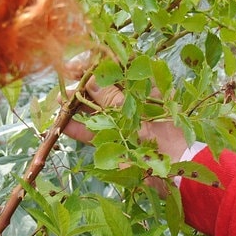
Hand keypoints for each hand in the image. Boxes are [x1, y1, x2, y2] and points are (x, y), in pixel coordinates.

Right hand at [64, 59, 188, 161]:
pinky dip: (79, 129)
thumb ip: (112, 99)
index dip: (101, 61)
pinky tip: (62, 124)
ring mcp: (124, 121)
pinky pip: (95, 131)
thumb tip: (90, 79)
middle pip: (105, 86)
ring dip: (77, 105)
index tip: (82, 61)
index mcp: (147, 87)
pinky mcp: (116, 141)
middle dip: (84, 82)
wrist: (176, 174)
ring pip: (97, 109)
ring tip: (59, 101)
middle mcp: (134, 101)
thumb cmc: (165, 139)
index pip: (122, 65)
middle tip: (65, 79)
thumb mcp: (136, 115)